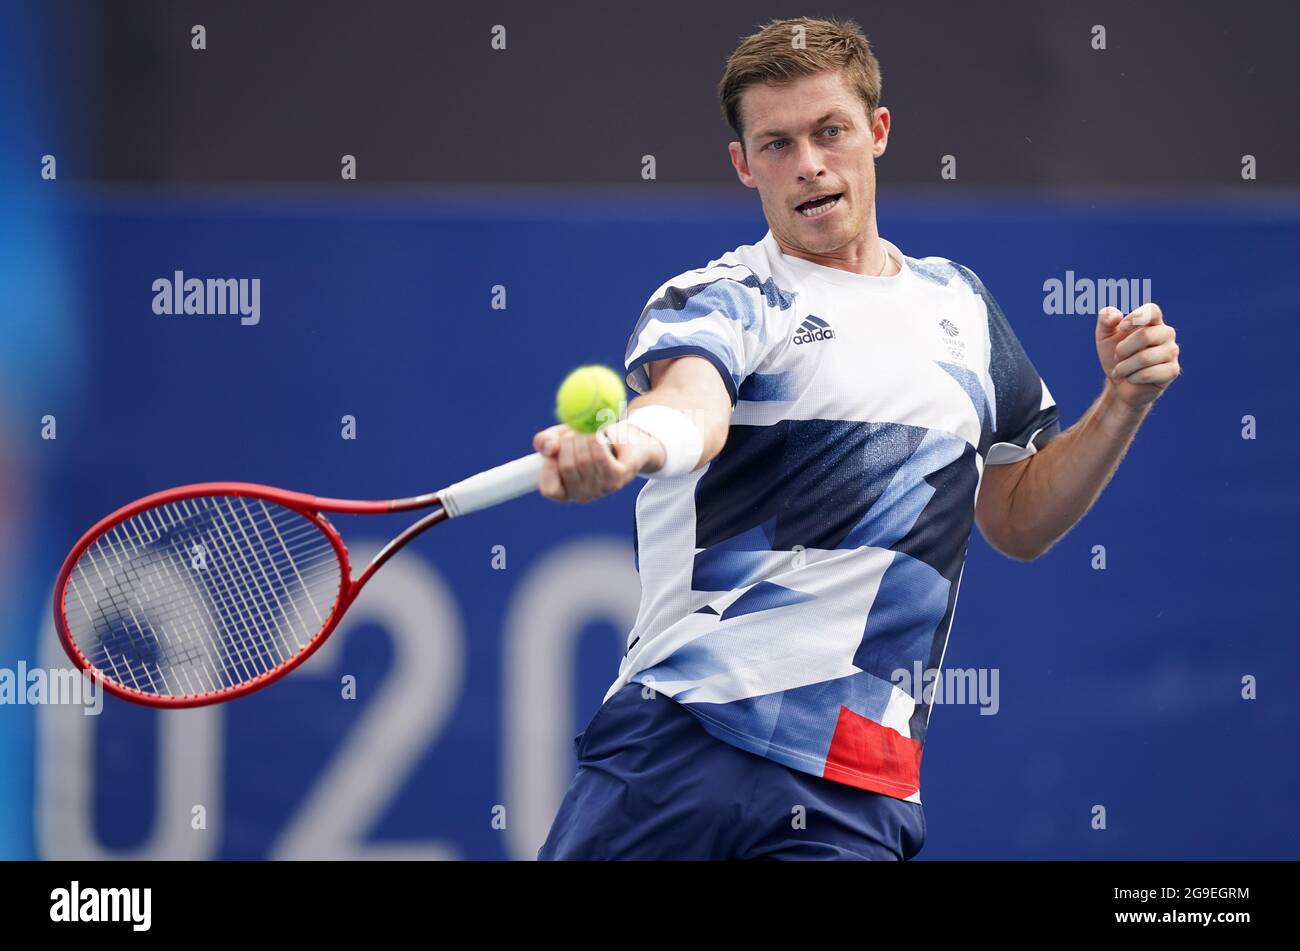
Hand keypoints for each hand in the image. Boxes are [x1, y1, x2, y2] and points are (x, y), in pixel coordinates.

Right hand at [532, 424, 653, 502]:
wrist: (625, 438)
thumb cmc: (588, 441)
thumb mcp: (560, 437)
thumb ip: (545, 441)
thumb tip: (549, 448)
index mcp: (565, 491)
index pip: (549, 489)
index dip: (548, 467)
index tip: (553, 449)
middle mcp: (583, 495)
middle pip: (567, 468)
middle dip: (567, 442)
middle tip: (573, 432)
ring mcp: (602, 489)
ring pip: (583, 460)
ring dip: (583, 437)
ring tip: (588, 432)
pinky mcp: (618, 478)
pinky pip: (600, 456)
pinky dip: (596, 440)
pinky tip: (598, 434)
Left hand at [1095, 303, 1180, 408]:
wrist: (1119, 384)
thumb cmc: (1115, 356)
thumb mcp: (1104, 336)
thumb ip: (1105, 319)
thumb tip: (1115, 315)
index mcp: (1152, 322)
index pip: (1152, 311)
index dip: (1136, 318)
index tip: (1122, 327)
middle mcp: (1166, 334)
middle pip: (1145, 336)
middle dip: (1122, 350)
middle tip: (1117, 357)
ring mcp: (1172, 352)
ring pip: (1145, 358)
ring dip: (1124, 367)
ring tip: (1122, 370)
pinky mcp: (1172, 370)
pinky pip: (1148, 374)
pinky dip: (1132, 378)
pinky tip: (1132, 378)